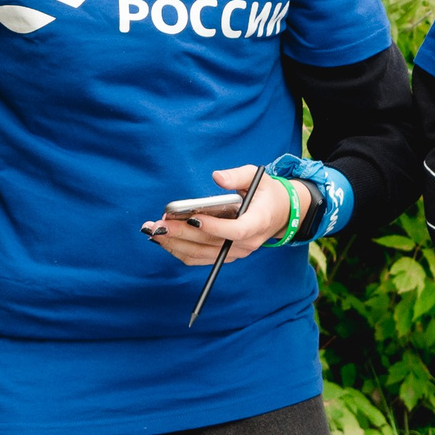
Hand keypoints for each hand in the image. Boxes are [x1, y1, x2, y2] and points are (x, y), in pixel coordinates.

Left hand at [143, 167, 299, 265]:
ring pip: (201, 254)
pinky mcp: (224, 255)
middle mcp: (247, 244)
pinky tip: (162, 240)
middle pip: (211, 244)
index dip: (214, 227)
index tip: (191, 219)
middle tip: (159, 224)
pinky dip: (178, 250)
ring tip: (153, 231)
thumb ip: (238, 175)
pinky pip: (198, 258)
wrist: (280, 214)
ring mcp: (235, 253)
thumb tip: (217, 177)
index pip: (236, 231)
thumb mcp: (257, 177)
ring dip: (175, 244)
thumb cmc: (267, 193)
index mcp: (258, 223)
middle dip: (182, 234)